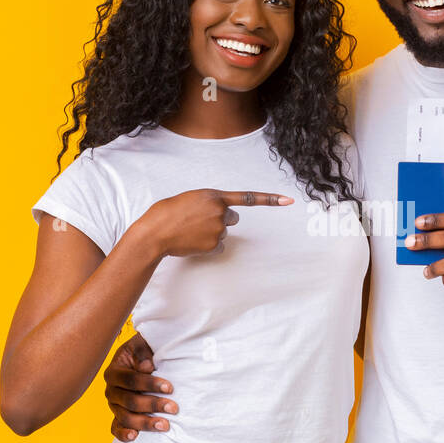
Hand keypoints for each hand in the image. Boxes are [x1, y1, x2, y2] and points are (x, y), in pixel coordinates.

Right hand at [104, 332, 176, 439]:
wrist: (141, 361)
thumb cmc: (144, 352)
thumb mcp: (142, 345)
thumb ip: (143, 352)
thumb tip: (147, 367)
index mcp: (114, 371)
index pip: (130, 380)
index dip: (150, 384)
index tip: (170, 387)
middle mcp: (111, 390)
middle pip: (129, 401)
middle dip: (153, 405)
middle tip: (174, 408)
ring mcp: (114, 405)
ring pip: (125, 417)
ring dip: (145, 423)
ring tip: (165, 425)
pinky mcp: (118, 417)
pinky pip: (116, 428)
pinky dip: (123, 434)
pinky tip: (135, 436)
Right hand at [139, 188, 292, 257]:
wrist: (154, 232)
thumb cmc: (167, 213)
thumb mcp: (191, 198)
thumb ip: (210, 203)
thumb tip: (222, 216)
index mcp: (214, 195)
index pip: (248, 197)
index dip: (270, 199)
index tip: (289, 201)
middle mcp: (220, 211)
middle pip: (233, 218)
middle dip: (221, 220)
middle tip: (200, 221)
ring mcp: (218, 229)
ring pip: (223, 233)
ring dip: (210, 233)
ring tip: (190, 231)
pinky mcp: (213, 244)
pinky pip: (218, 247)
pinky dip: (207, 246)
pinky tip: (193, 242)